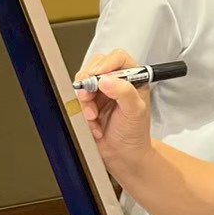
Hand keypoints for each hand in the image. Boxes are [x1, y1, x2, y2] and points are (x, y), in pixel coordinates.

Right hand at [75, 48, 152, 183]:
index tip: (98, 75)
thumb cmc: (135, 134)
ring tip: (93, 115)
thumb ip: (124, 93)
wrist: (123, 156)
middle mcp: (118, 82)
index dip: (107, 63)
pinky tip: (92, 122)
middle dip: (90, 81)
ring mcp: (102, 92)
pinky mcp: (90, 103)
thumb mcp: (135, 112)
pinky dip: (82, 110)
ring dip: (85, 99)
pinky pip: (78, 99)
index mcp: (134, 78)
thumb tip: (107, 80)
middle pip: (97, 66)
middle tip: (89, 95)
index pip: (119, 58)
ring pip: (85, 81)